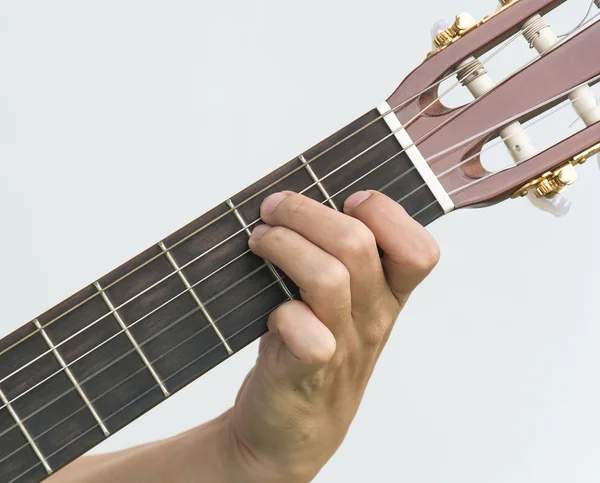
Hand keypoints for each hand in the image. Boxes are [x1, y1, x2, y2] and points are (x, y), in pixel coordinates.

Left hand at [220, 190, 439, 481]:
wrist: (292, 427)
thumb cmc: (313, 348)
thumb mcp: (341, 304)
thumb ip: (336, 257)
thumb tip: (298, 199)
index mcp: (389, 296)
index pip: (419, 250)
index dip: (386, 213)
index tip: (348, 200)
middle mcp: (374, 318)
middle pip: (357, 245)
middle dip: (306, 213)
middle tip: (273, 209)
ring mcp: (345, 346)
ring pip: (328, 278)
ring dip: (284, 246)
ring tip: (259, 240)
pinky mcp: (309, 371)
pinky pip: (306, 332)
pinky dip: (282, 311)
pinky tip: (269, 308)